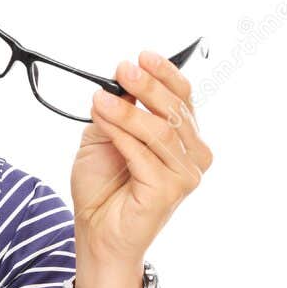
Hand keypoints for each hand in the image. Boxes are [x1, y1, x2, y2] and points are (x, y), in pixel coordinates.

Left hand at [71, 49, 213, 273]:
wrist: (95, 230)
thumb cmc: (104, 188)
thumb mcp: (106, 137)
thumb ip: (118, 112)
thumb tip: (120, 82)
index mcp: (184, 140)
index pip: (183, 98)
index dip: (165, 74)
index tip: (143, 57)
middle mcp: (192, 157)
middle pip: (175, 111)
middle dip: (148, 86)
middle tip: (123, 69)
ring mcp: (184, 176)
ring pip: (160, 131)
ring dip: (127, 111)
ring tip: (100, 100)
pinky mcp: (168, 191)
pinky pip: (143, 154)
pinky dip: (121, 134)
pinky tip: (102, 121)